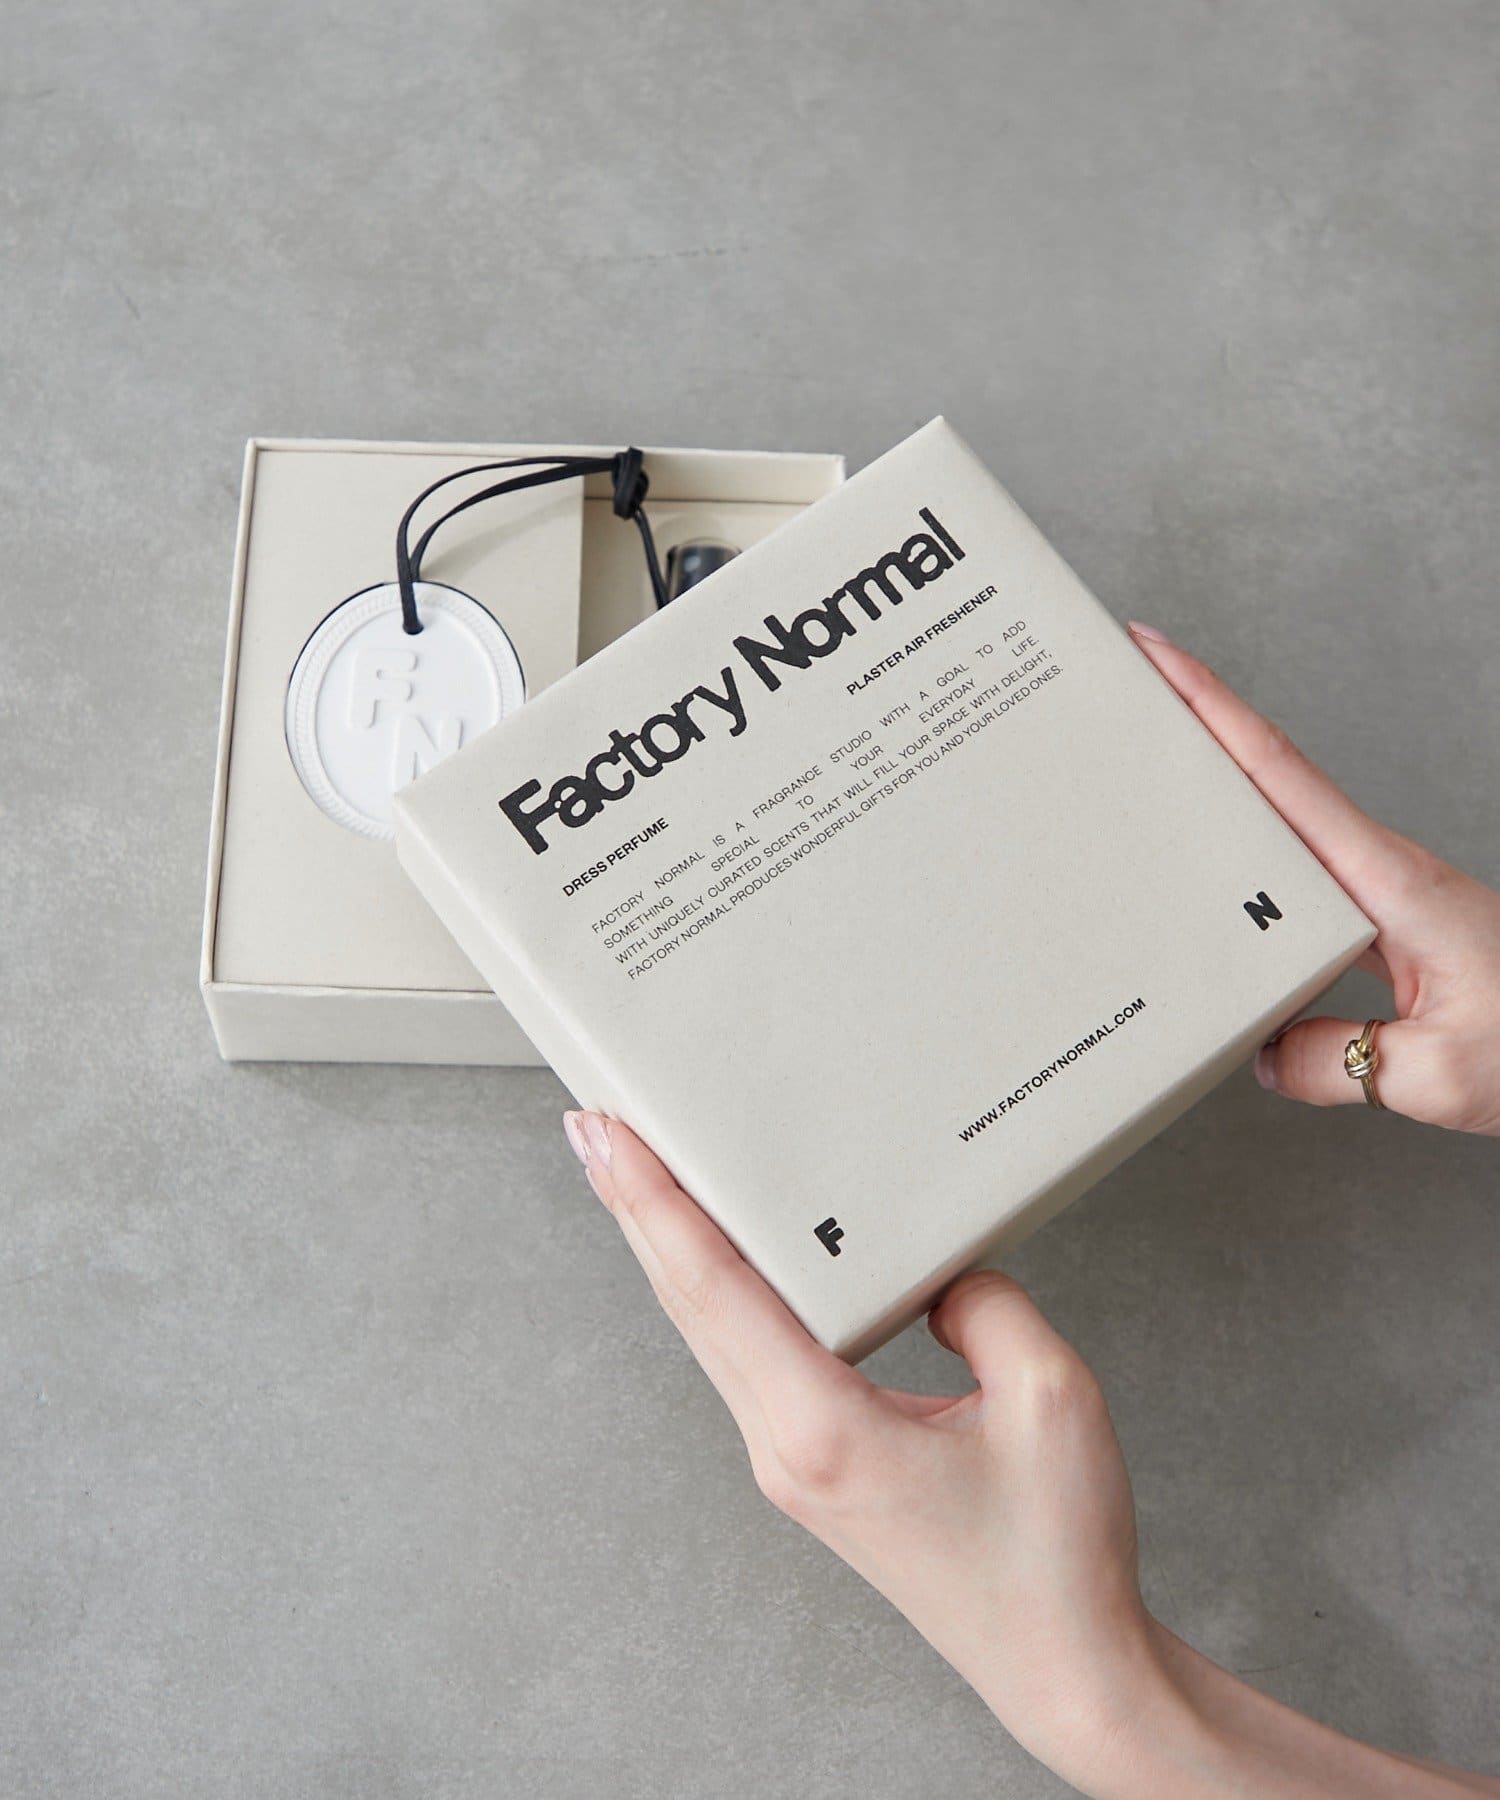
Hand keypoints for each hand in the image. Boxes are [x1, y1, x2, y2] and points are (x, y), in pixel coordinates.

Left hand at [562, 1109, 1165, 1793]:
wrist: (1063, 1666)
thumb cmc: (1055, 1554)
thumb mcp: (1050, 1396)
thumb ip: (984, 1304)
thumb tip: (936, 1268)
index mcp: (825, 1428)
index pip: (716, 1288)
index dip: (654, 1203)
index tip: (608, 1139)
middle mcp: (786, 1447)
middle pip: (687, 1303)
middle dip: (633, 1208)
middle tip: (592, 1128)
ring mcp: (789, 1463)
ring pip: (706, 1332)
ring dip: (664, 1248)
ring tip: (635, 1180)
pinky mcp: (811, 1468)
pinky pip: (743, 1359)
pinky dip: (711, 1293)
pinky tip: (712, 1263)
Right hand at [1128, 622, 1499, 1134]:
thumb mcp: (1434, 1073)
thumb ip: (1332, 1063)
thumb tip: (1263, 1056)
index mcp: (1387, 880)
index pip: (1278, 772)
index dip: (1212, 708)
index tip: (1159, 655)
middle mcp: (1383, 870)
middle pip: (1268, 773)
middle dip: (1198, 718)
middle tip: (1132, 683)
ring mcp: (1386, 890)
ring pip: (1283, 821)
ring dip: (1222, 782)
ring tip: (1155, 765)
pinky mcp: (1392, 919)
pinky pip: (1302, 876)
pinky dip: (1251, 855)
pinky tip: (1225, 874)